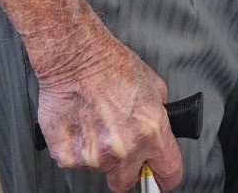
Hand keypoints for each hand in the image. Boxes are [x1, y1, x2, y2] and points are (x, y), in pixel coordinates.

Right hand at [36, 29, 183, 191]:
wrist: (77, 57)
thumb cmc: (112, 66)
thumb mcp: (154, 86)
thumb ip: (159, 116)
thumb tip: (160, 132)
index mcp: (153, 132)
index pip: (169, 172)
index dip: (165, 177)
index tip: (161, 178)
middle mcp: (126, 148)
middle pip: (126, 182)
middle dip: (124, 169)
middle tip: (118, 145)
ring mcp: (95, 155)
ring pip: (100, 169)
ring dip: (98, 153)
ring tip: (95, 122)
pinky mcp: (68, 155)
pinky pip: (75, 162)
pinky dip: (76, 148)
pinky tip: (80, 124)